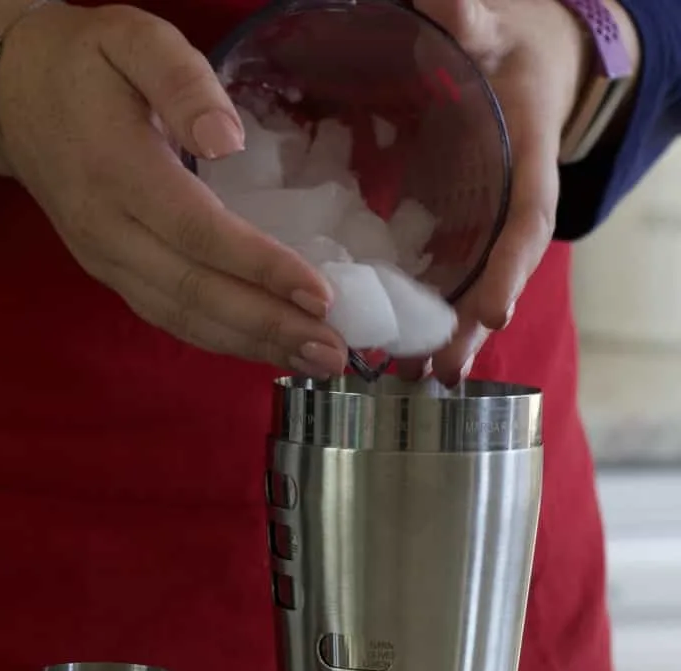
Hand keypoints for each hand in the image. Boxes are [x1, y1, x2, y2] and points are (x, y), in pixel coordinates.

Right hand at [0, 2, 346, 376]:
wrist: (12, 99)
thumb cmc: (85, 64)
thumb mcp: (134, 38)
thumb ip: (182, 80)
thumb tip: (228, 142)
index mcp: (119, 171)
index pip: (198, 233)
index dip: (260, 268)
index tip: (320, 295)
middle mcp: (108, 231)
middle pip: (194, 292)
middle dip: (267, 326)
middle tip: (333, 351)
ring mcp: (105, 261)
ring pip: (181, 317)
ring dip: (250, 345)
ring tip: (314, 360)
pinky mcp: (110, 274)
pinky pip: (167, 317)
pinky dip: (219, 339)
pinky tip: (263, 348)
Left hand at [398, 0, 592, 383]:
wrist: (527, 59)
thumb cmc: (514, 43)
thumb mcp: (498, 24)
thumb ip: (473, 20)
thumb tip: (447, 6)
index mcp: (529, 157)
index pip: (527, 219)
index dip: (511, 267)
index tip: (492, 315)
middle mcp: (509, 200)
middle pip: (498, 272)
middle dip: (473, 324)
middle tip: (443, 371)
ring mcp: (484, 217)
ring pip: (470, 281)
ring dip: (448, 332)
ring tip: (418, 378)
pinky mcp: (458, 221)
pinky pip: (444, 268)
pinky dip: (424, 306)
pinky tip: (395, 342)